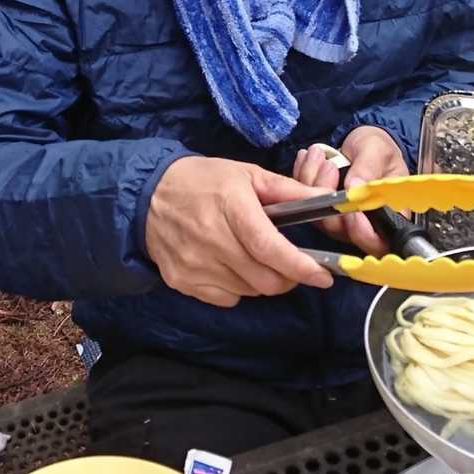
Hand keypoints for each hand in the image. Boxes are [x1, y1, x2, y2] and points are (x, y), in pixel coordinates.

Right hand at [145, 156, 334, 307]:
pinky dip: (238, 288)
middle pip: (264, 279)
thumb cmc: (202, 181)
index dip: (299, 266)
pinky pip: (226, 298)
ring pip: (248, 291)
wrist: (147, 196)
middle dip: (287, 277)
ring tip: (254, 258)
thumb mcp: (246, 174)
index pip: (268, 247)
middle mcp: (210, 239)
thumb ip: (288, 191)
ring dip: (262, 281)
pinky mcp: (182, 281)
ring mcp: (193, 264)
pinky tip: (230, 265)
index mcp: (230, 206)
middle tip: (290, 265)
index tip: (323, 276)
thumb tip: (327, 202)